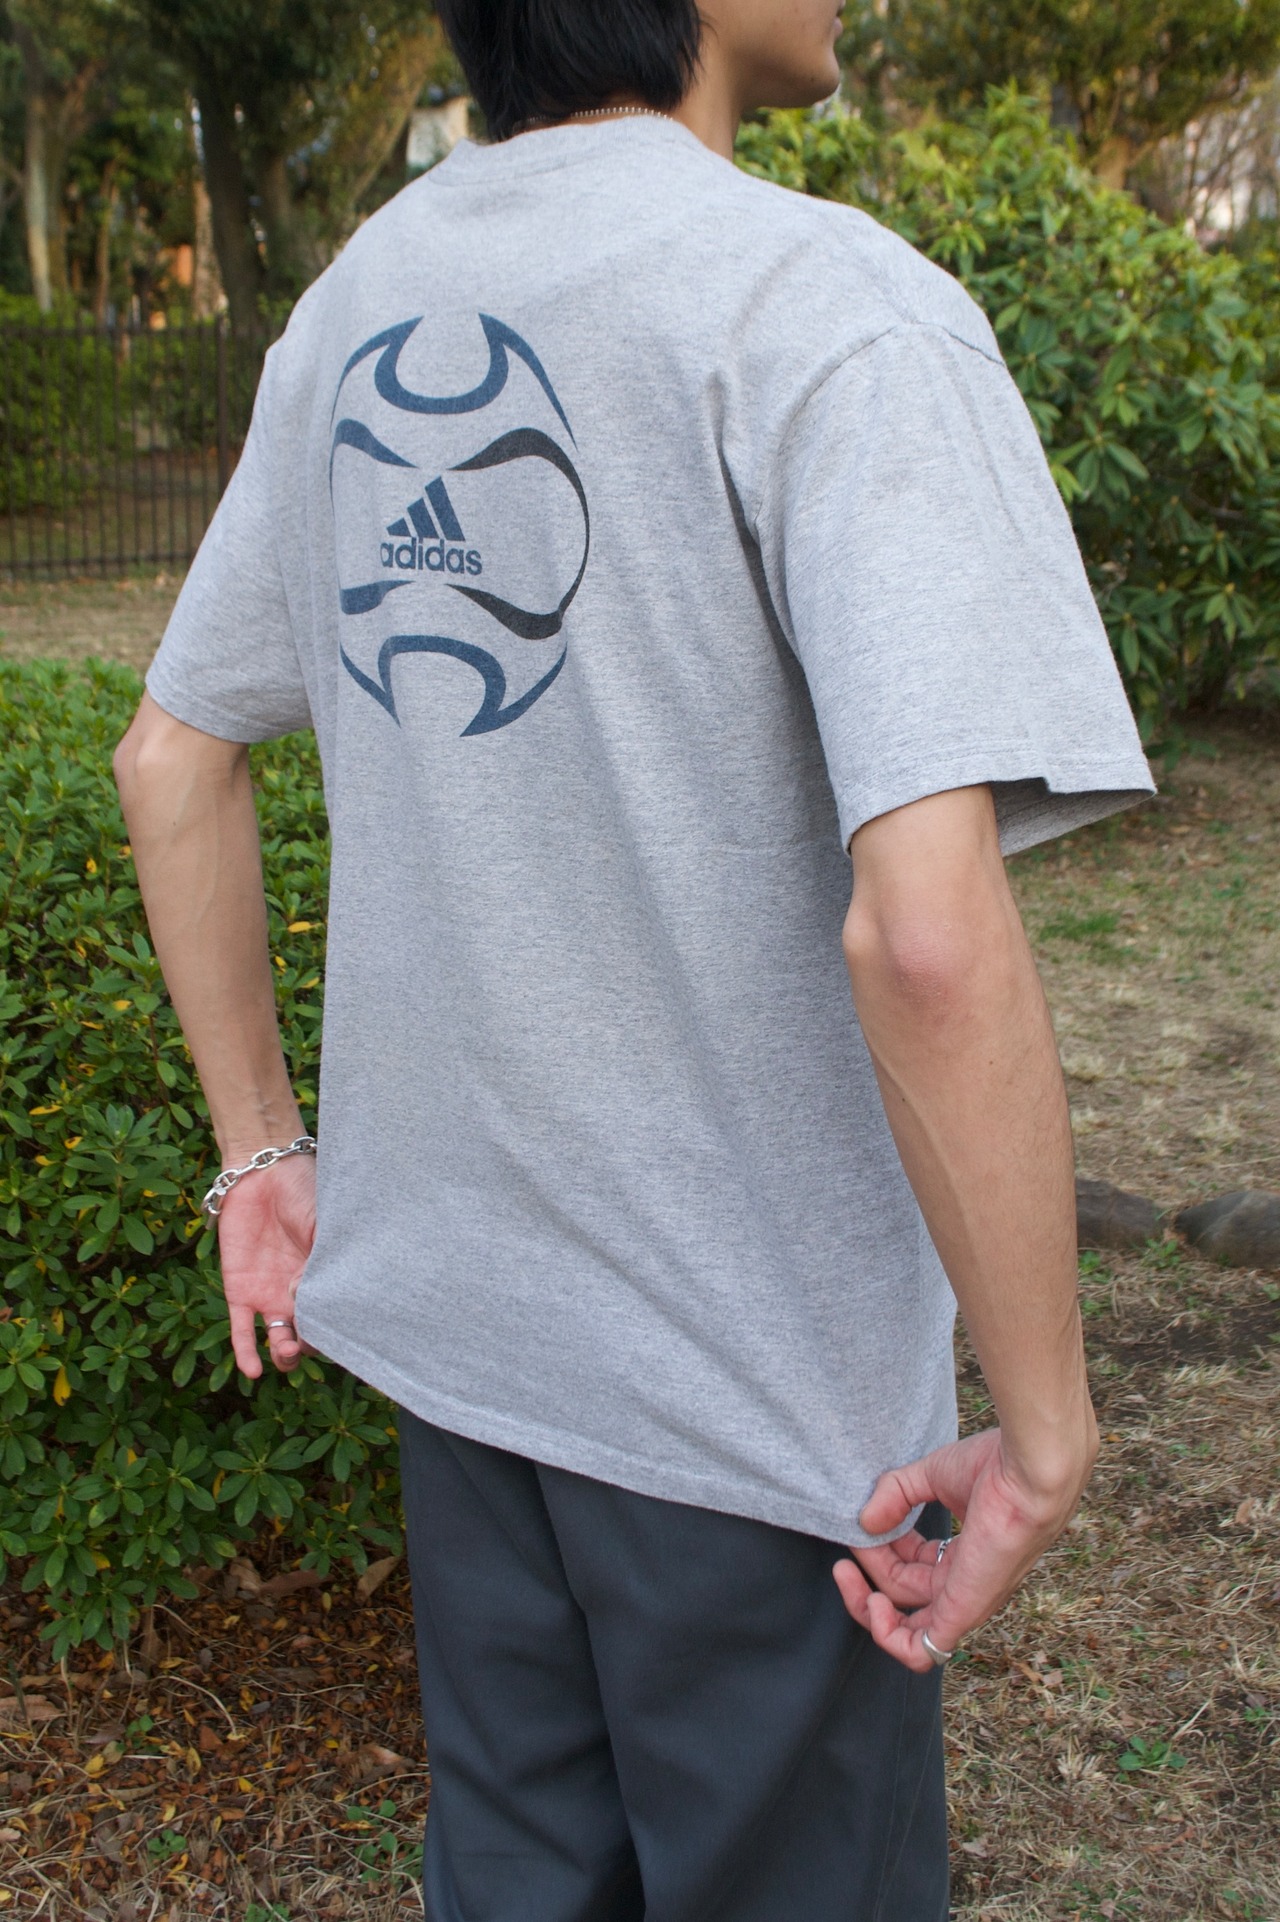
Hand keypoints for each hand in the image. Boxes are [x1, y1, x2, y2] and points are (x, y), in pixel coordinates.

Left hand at [215, 1153, 317, 1377]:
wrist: (263, 1171)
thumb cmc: (303, 1192)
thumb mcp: (323, 1224)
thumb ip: (321, 1259)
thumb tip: (311, 1296)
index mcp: (322, 1277)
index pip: (332, 1317)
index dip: (337, 1330)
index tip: (343, 1333)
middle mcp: (298, 1293)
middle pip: (308, 1337)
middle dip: (312, 1347)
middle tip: (312, 1342)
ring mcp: (269, 1294)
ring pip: (278, 1341)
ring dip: (284, 1356)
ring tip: (286, 1353)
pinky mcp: (239, 1291)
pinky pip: (241, 1330)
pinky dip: (245, 1353)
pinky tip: (252, 1370)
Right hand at [833, 1423, 1095, 1672]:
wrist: (1028, 1473)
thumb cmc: (994, 1468)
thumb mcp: (932, 1475)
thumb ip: (896, 1494)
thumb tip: (864, 1521)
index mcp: (963, 1558)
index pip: (908, 1567)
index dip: (878, 1548)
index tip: (864, 1519)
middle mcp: (962, 1585)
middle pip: (901, 1594)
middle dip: (868, 1567)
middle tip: (855, 1540)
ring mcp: (963, 1602)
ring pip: (906, 1630)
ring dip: (867, 1607)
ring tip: (849, 1574)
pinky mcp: (963, 1611)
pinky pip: (923, 1651)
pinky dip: (888, 1637)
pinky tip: (873, 1602)